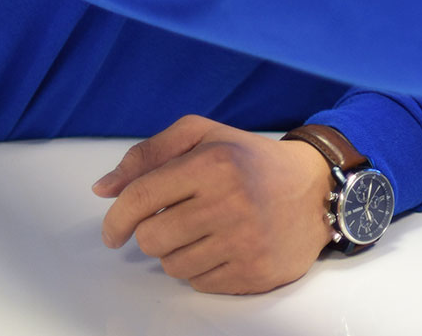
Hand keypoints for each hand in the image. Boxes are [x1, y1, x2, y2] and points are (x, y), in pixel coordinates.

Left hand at [95, 115, 333, 293]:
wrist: (318, 191)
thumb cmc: (253, 162)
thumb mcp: (206, 137)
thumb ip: (150, 154)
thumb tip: (103, 189)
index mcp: (214, 163)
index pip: (140, 198)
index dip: (115, 219)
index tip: (113, 232)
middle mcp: (229, 202)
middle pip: (150, 238)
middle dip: (153, 233)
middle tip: (175, 222)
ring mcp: (244, 241)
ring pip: (172, 266)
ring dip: (178, 252)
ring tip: (205, 232)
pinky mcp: (255, 272)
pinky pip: (199, 284)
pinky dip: (202, 269)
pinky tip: (223, 248)